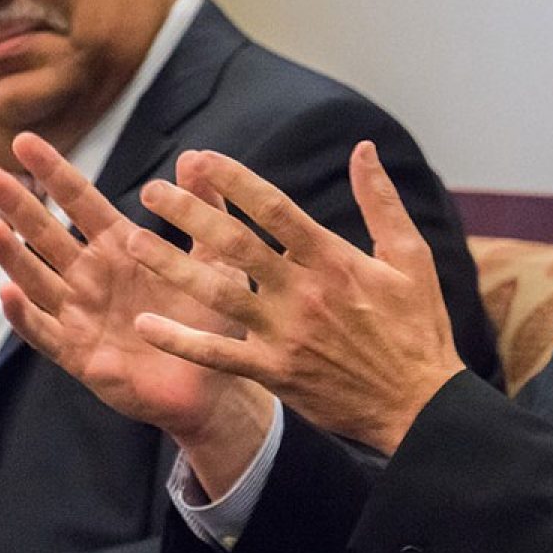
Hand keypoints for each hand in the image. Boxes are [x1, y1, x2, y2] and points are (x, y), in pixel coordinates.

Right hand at [0, 132, 277, 495]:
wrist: (215, 384)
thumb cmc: (212, 319)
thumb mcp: (215, 259)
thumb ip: (204, 210)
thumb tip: (195, 157)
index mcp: (120, 248)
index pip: (79, 201)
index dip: (53, 171)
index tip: (22, 140)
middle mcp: (92, 277)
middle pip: (46, 234)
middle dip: (17, 205)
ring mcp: (81, 315)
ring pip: (36, 279)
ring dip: (12, 256)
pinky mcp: (80, 355)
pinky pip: (45, 333)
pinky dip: (25, 316)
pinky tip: (8, 295)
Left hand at [128, 141, 465, 454]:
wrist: (420, 404)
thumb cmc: (418, 327)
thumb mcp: (411, 257)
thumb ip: (381, 200)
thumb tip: (364, 149)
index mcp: (333, 259)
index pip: (274, 209)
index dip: (234, 181)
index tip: (201, 158)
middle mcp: (304, 293)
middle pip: (235, 244)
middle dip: (189, 213)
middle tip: (152, 190)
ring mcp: (286, 334)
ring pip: (217, 294)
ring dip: (171, 266)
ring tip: (132, 241)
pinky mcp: (276, 371)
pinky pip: (218, 355)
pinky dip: (181, 339)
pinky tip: (145, 324)